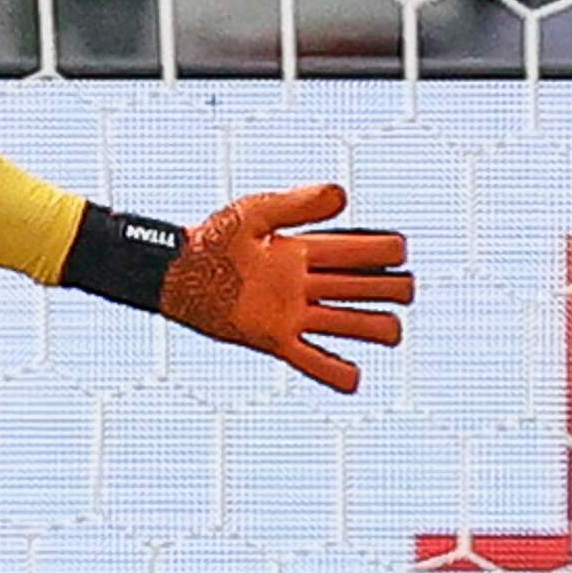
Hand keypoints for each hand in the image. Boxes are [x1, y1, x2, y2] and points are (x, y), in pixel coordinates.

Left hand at [161, 182, 412, 395]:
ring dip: (378, 328)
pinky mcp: (276, 340)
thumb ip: (297, 204)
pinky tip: (353, 376)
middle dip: (395, 288)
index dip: (390, 251)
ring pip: (354, 325)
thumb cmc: (212, 239)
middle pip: (373, 288)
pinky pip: (315, 362)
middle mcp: (309, 283)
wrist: (175, 275)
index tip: (393, 251)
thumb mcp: (253, 213)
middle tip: (397, 289)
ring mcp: (295, 313)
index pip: (369, 251)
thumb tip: (344, 196)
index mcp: (309, 250)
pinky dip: (338, 374)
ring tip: (387, 330)